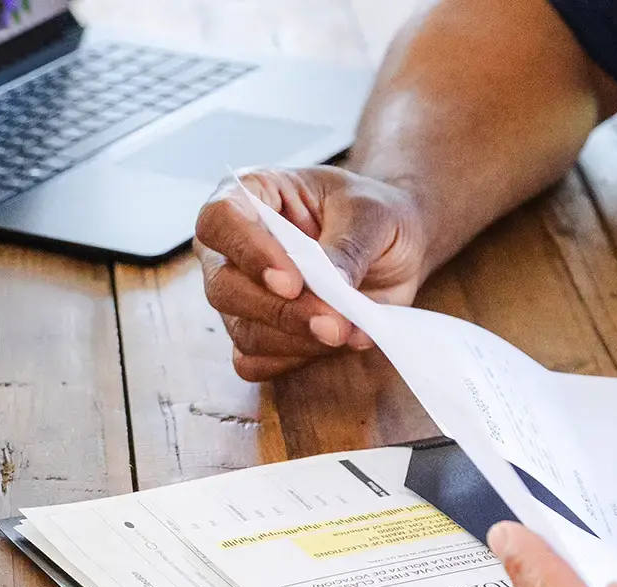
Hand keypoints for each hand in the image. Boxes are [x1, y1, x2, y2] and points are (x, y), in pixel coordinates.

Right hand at [195, 166, 428, 381]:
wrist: (396, 248)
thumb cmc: (374, 216)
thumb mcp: (370, 217)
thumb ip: (346, 249)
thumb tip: (331, 287)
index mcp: (252, 195)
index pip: (220, 221)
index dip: (249, 253)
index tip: (292, 283)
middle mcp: (234, 247)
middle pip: (223, 286)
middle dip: (280, 312)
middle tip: (333, 325)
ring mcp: (242, 294)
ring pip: (242, 330)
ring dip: (295, 341)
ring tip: (347, 334)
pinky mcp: (262, 333)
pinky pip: (254, 361)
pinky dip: (293, 361)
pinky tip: (331, 347)